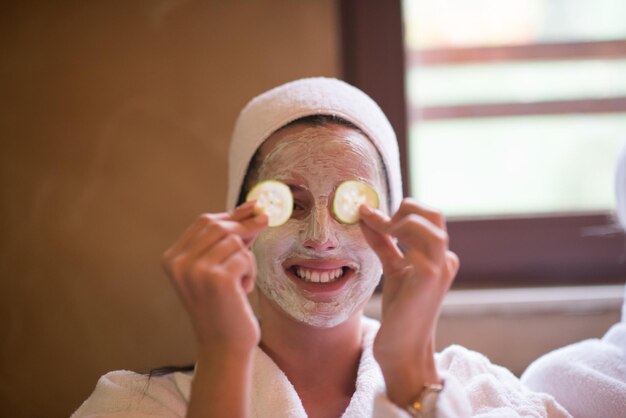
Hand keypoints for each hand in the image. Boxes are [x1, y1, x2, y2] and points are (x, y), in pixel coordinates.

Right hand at [161, 201, 267, 352]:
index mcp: (172, 258)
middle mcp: (179, 263)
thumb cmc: (223, 306)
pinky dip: (251, 272)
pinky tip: (242, 291)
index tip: (253, 207)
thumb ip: (226, 240)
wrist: (223, 345)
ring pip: (235, 241)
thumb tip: (253, 208)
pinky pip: (246, 258)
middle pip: (219, 226)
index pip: (203, 222)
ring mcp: (196, 270)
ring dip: (247, 259)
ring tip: (241, 282)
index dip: (231, 213)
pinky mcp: (218, 279)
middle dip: (245, 224)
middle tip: (266, 220)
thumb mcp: (216, 268)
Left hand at [358, 198, 459, 405]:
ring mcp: (441, 266)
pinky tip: (378, 239)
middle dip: (403, 209)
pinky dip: (393, 235)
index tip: (368, 213)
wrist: (403, 347)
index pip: (427, 217)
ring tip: (381, 230)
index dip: (399, 210)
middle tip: (379, 222)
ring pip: (429, 224)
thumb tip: (366, 215)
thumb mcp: (392, 268)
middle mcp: (445, 258)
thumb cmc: (400, 310)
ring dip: (400, 221)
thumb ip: (383, 242)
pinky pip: (417, 244)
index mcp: (440, 256)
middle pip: (433, 213)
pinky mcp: (430, 276)